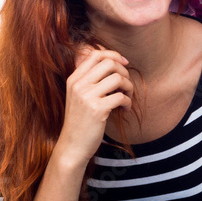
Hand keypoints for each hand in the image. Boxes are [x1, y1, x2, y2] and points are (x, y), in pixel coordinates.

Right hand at [57, 47, 132, 166]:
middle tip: (126, 85)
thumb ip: (90, 81)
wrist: (72, 145)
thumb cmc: (80, 121)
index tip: (124, 63)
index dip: (113, 55)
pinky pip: (121, 96)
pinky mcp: (97, 109)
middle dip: (124, 72)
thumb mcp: (79, 97)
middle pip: (109, 63)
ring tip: (127, 98)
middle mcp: (78, 85)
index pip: (95, 54)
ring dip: (129, 87)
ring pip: (118, 78)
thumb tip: (113, 64)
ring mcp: (87, 96)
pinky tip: (125, 109)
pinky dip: (128, 102)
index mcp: (74, 79)